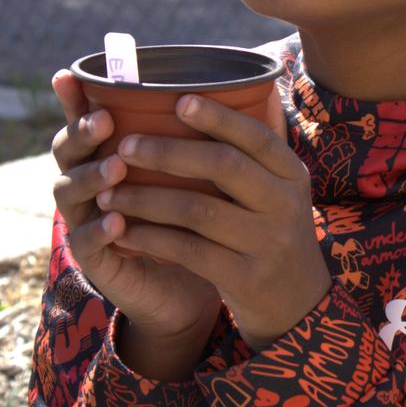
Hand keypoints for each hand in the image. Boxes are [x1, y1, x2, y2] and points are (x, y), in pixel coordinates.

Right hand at [49, 70, 221, 379]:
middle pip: (66, 151)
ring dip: (91, 177)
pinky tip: (117, 222)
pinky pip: (86, 242)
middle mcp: (89, 183)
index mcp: (107, 154)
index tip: (70, 75)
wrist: (191, 288)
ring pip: (69, 193)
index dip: (72, 99)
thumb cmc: (194, 222)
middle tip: (105, 120)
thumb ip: (195, 139)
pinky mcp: (95, 260)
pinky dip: (99, 230)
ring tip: (117, 167)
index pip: (81, 121)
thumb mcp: (196, 177)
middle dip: (81, 132)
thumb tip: (231, 87)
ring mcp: (86, 221)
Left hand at [96, 92, 329, 350]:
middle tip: (125, 147)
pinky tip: (123, 231)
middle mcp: (285, 205)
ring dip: (146, 198)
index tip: (179, 101)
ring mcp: (267, 243)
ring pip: (197, 210)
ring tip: (109, 193)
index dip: (219, 117)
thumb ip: (248, 161)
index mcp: (293, 175)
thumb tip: (194, 105)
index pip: (258, 137)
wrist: (296, 305)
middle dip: (168, 153)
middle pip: (223, 166)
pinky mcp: (244, 277)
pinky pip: (188, 250)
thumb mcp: (277, 195)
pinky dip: (151, 238)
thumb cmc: (271, 235)